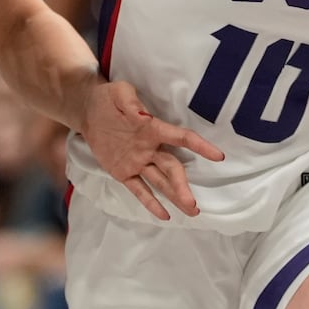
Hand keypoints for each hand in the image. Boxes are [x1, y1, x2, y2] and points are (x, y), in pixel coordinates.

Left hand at [80, 80, 223, 219]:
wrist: (90, 110)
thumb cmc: (109, 99)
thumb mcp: (118, 92)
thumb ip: (130, 100)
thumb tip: (141, 113)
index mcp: (153, 129)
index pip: (181, 138)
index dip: (200, 146)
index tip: (218, 157)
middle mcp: (150, 148)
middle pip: (172, 168)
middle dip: (182, 186)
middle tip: (193, 204)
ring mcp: (138, 162)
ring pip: (160, 182)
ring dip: (175, 196)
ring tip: (191, 212)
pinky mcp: (123, 172)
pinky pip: (139, 189)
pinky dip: (151, 203)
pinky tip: (165, 216)